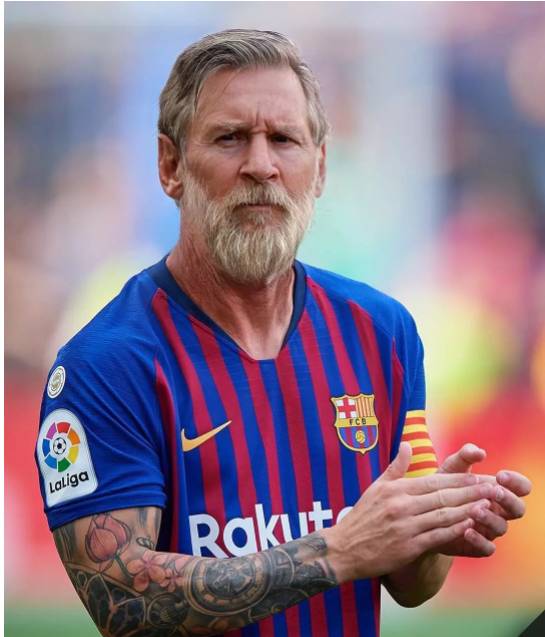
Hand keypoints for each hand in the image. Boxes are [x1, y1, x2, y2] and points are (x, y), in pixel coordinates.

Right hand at [324, 443, 494, 582]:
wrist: (344, 548)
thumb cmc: (361, 517)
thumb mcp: (376, 487)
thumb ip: (395, 467)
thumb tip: (407, 445)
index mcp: (395, 489)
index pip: (433, 481)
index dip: (457, 479)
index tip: (476, 476)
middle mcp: (401, 505)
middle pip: (442, 496)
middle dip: (469, 492)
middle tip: (490, 487)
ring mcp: (405, 527)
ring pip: (443, 516)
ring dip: (467, 510)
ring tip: (487, 505)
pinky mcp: (408, 547)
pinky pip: (437, 537)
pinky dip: (455, 531)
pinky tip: (469, 526)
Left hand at [436, 443, 531, 556]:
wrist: (423, 510)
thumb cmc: (443, 485)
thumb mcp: (452, 467)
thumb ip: (465, 456)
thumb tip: (479, 452)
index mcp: (497, 490)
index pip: (521, 488)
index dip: (516, 482)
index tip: (501, 475)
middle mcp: (498, 511)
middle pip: (518, 509)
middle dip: (509, 500)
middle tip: (494, 491)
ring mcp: (489, 529)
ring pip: (501, 527)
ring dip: (490, 518)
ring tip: (475, 509)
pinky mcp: (477, 546)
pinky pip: (487, 548)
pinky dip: (479, 540)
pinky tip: (466, 530)